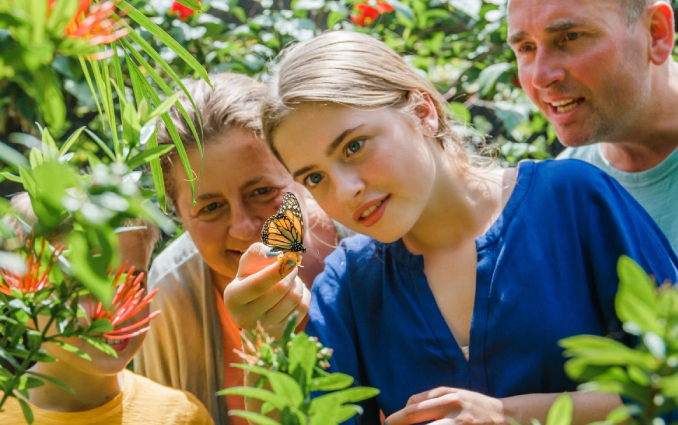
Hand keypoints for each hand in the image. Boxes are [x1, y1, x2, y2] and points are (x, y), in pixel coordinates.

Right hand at [223, 242, 309, 338]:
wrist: (253, 311)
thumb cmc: (250, 279)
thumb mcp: (247, 265)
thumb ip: (258, 252)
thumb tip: (277, 254)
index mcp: (233, 298)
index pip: (258, 284)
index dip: (277, 270)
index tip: (289, 258)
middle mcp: (245, 317)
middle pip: (280, 290)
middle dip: (290, 272)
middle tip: (292, 265)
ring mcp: (264, 329)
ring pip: (294, 298)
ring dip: (298, 282)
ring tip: (293, 278)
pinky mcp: (281, 334)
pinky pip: (303, 308)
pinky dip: (304, 294)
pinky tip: (296, 290)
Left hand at [385, 387, 506, 424]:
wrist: (506, 415)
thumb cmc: (473, 405)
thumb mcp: (453, 395)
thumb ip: (431, 398)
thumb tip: (407, 405)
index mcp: (447, 395)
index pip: (415, 405)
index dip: (397, 416)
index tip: (387, 422)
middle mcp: (452, 408)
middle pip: (416, 415)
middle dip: (398, 423)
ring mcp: (460, 423)